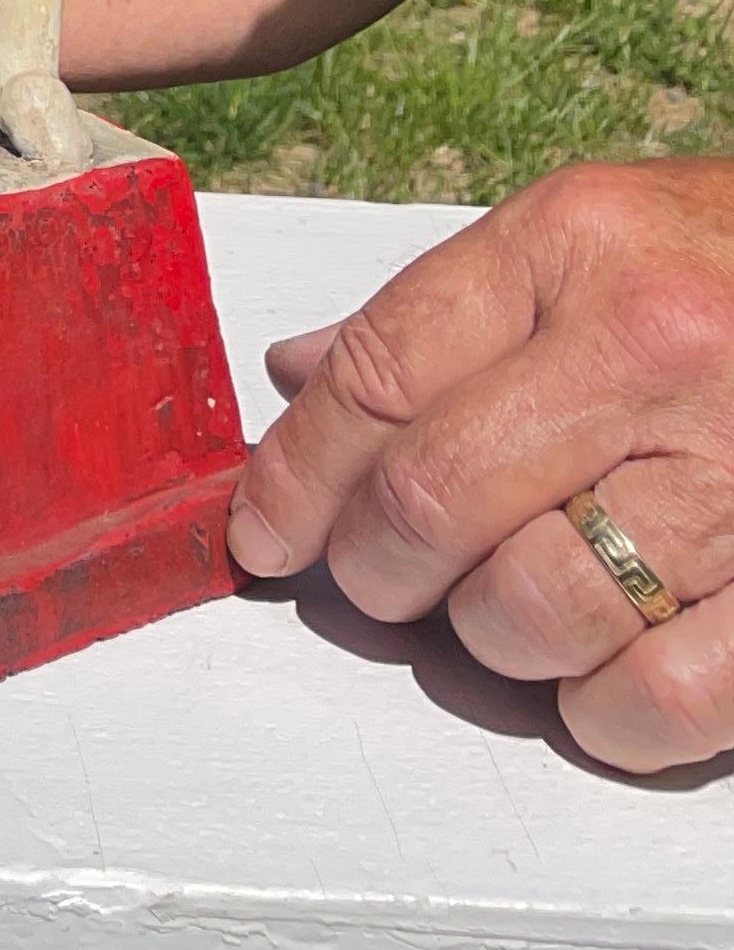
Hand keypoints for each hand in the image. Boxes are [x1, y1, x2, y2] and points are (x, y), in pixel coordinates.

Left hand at [228, 158, 733, 769]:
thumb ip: (447, 313)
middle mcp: (653, 350)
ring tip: (506, 609)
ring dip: (488, 640)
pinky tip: (598, 677)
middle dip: (373, 567)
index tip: (262, 532)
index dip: (295, 473)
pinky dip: (602, 715)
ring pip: (533, 611)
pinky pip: (660, 699)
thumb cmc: (733, 259)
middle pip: (434, 501)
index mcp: (577, 248)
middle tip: (378, 578)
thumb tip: (298, 376)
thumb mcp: (588, 234)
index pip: (379, 376)